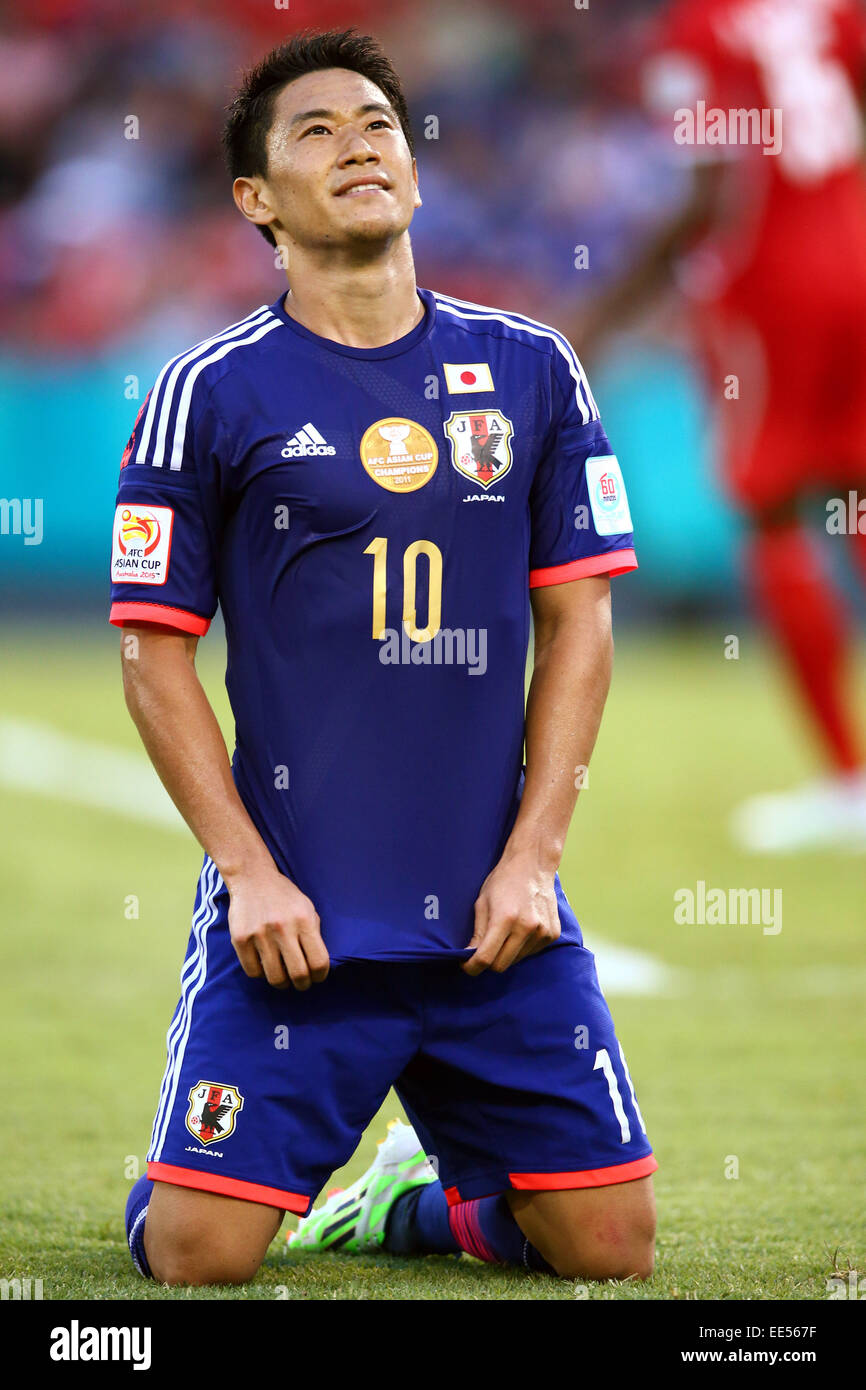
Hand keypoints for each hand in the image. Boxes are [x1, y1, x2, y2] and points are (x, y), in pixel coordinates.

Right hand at [225, 865, 328, 990]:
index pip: (319, 961)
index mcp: (304, 920)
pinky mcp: (240, 939)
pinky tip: (265, 966)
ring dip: (282, 983)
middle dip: (303, 984)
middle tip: (301, 983)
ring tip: (284, 979)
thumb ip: (313, 934)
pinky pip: (253, 971)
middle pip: (298, 974)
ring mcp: (259, 934)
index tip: (317, 977)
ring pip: (275, 977)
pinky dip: (261, 974)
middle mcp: (283, 928)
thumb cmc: (284, 896)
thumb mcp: (307, 908)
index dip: (320, 976)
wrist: (252, 878)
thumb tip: (317, 965)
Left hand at [462, 850, 560, 975]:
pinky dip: (521, 948)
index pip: (486, 957)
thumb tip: (469, 957)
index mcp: (505, 918)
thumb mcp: (482, 903)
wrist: (533, 865)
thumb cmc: (503, 881)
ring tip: (505, 932)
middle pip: (501, 965)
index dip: (472, 967)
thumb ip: (477, 933)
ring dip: (506, 954)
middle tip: (483, 950)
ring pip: (516, 960)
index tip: (466, 966)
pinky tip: (520, 929)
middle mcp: (527, 927)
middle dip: (488, 962)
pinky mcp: (553, 934)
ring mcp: (543, 932)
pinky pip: (531, 953)